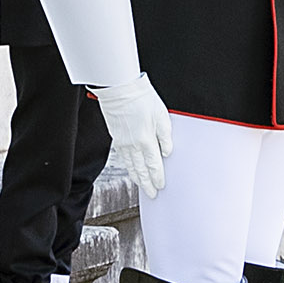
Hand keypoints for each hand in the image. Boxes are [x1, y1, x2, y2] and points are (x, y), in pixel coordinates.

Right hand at [92, 74, 174, 197]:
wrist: (119, 88)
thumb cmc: (141, 98)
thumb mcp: (162, 115)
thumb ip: (165, 136)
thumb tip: (167, 152)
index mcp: (146, 140)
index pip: (153, 165)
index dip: (157, 177)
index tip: (161, 186)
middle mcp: (133, 145)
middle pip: (140, 170)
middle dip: (146, 184)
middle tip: (151, 194)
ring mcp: (122, 142)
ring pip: (130, 166)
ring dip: (136, 178)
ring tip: (141, 185)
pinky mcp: (116, 137)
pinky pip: (123, 158)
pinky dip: (128, 167)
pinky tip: (131, 169)